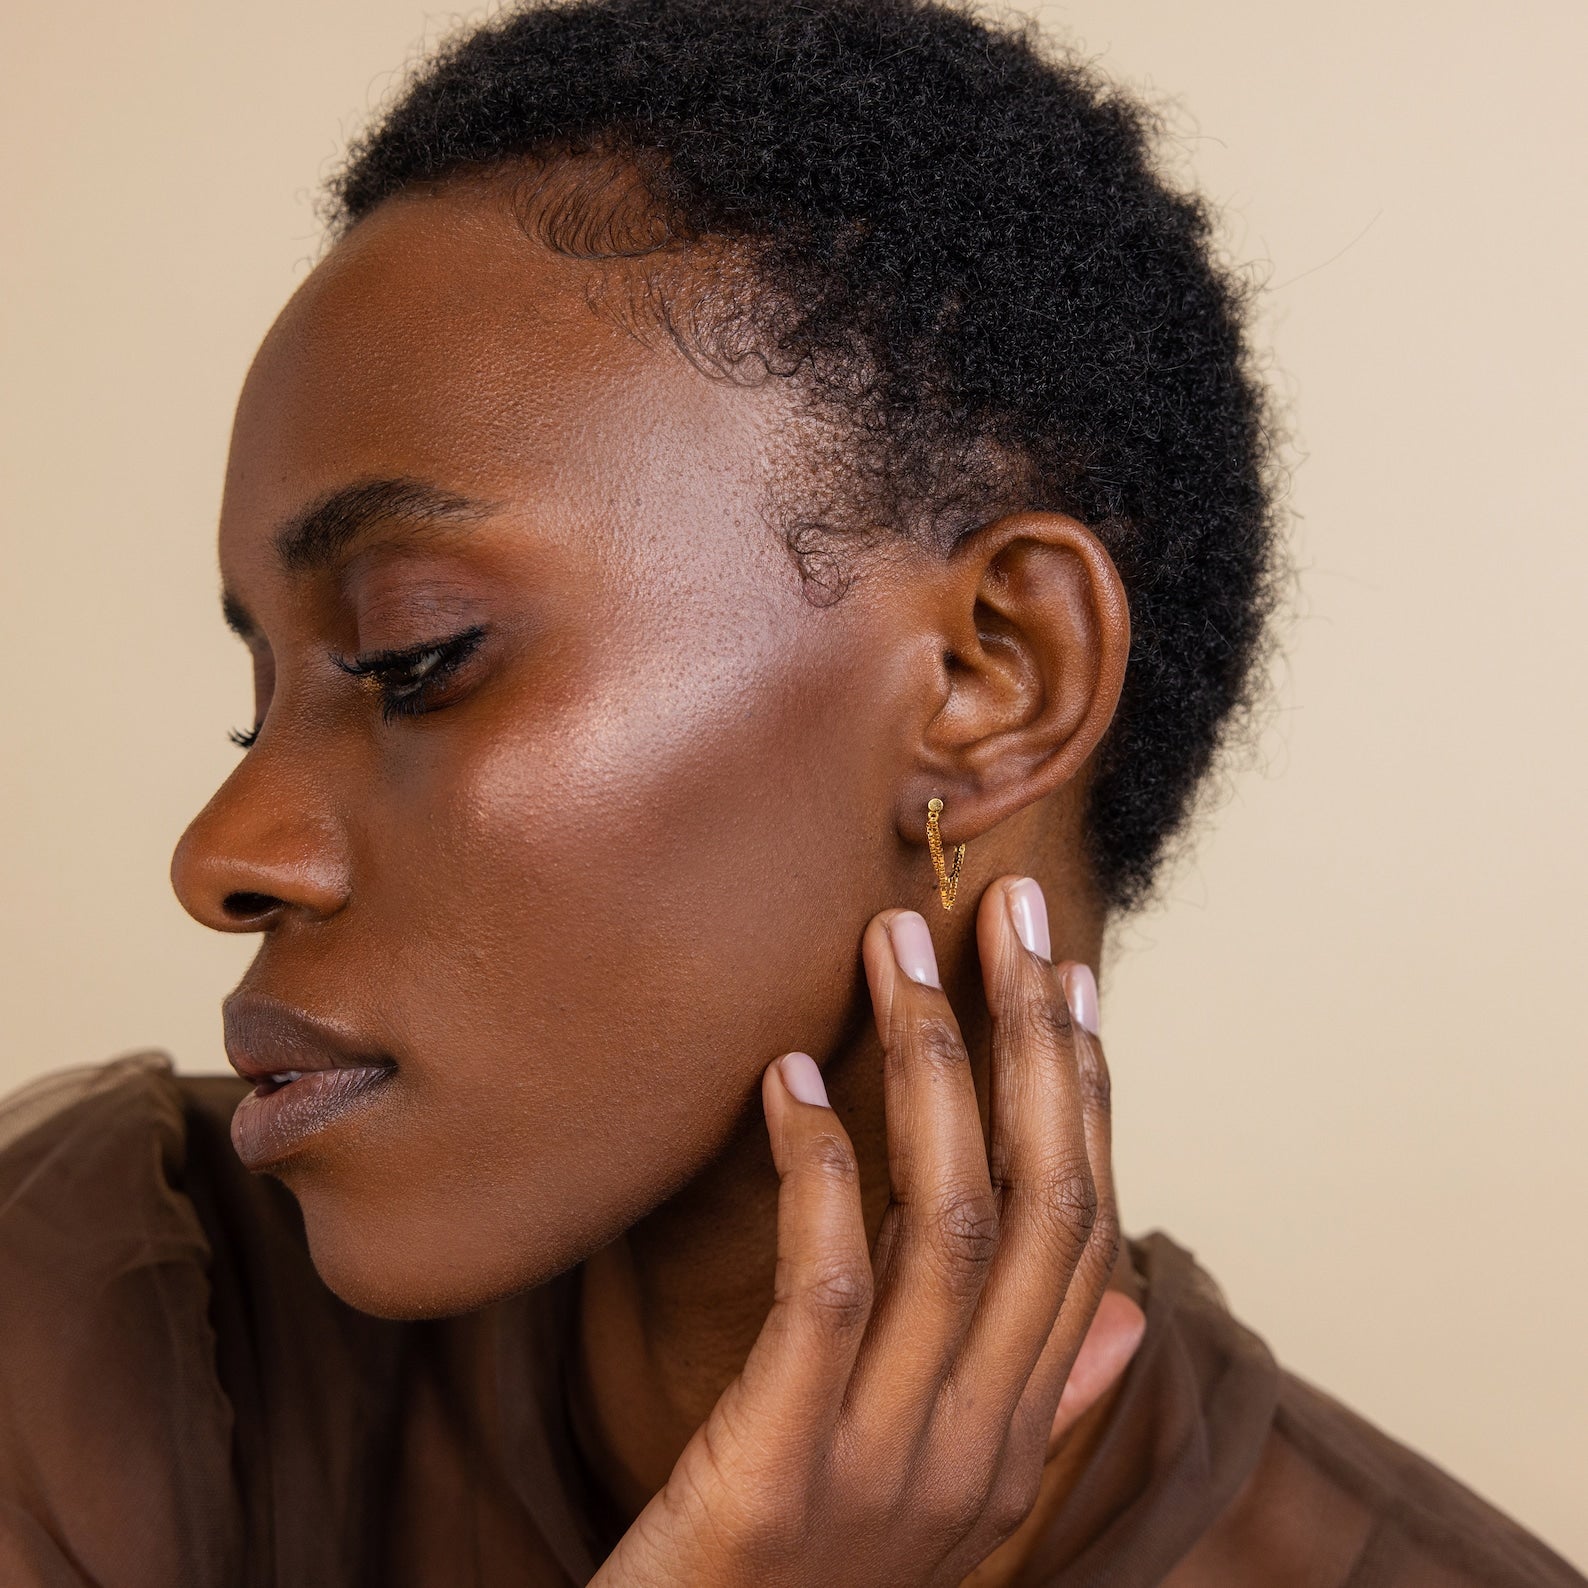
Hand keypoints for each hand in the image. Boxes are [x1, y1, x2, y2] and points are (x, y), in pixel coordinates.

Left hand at [590, 876, 1135, 1587]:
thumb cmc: (801, 1575)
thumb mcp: (936, 1494)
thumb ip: (1037, 1399)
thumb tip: (1124, 1311)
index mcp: (1015, 1435)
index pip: (1084, 1232)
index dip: (1085, 1095)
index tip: (1070, 977)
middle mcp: (978, 1443)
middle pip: (1041, 1204)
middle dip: (1033, 1042)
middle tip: (1011, 909)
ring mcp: (889, 1461)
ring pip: (949, 1226)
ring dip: (931, 1069)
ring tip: (894, 950)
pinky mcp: (782, 1471)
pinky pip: (824, 1292)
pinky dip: (822, 1172)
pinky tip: (791, 1079)